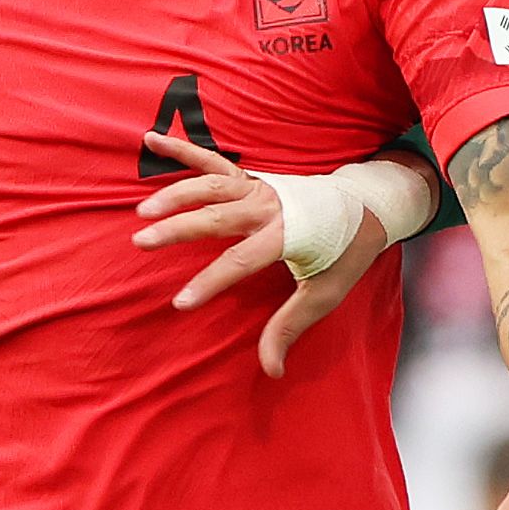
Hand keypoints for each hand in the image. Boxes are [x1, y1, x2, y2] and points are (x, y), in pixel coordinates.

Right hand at [135, 128, 400, 376]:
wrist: (365, 205)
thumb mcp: (324, 294)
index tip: (180, 302)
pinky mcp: (250, 178)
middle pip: (215, 216)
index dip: (209, 282)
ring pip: (208, 185)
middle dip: (177, 230)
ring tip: (143, 212)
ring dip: (174, 194)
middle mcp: (269, 205)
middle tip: (142, 243)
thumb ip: (290, 327)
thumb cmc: (344, 253)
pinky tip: (151, 139)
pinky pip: (211, 160)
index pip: (240, 260)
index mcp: (288, 233)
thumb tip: (271, 370)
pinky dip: (182, 149)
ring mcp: (258, 187)